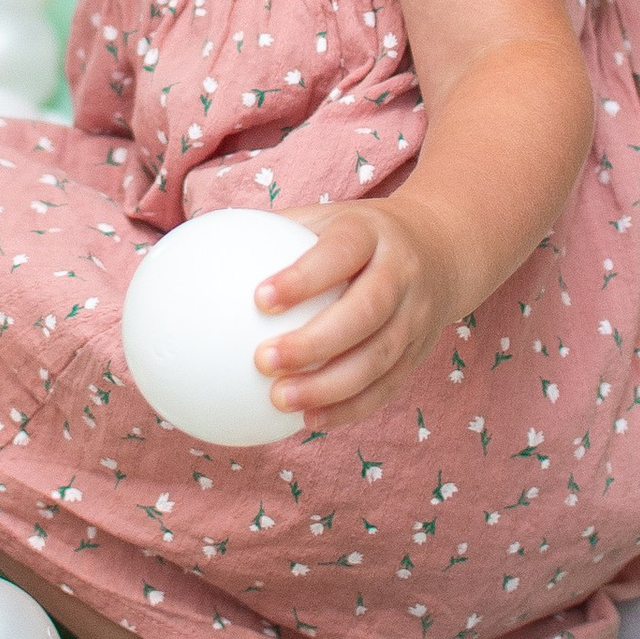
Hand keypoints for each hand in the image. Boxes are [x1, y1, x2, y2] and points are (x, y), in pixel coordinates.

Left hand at [252, 204, 461, 429]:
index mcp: (372, 234)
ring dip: (330, 386)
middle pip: (365, 312)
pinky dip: (350, 407)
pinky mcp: (421, 352)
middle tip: (262, 361)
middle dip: (315, 342)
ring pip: (379, 358)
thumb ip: (272, 232)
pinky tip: (308, 420)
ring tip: (279, 401)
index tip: (259, 299)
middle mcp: (401, 274)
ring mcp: (417, 316)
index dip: (305, 276)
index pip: (340, 252)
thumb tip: (195, 246)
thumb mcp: (326, 218)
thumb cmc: (358, 234)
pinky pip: (387, 386)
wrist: (443, 248)